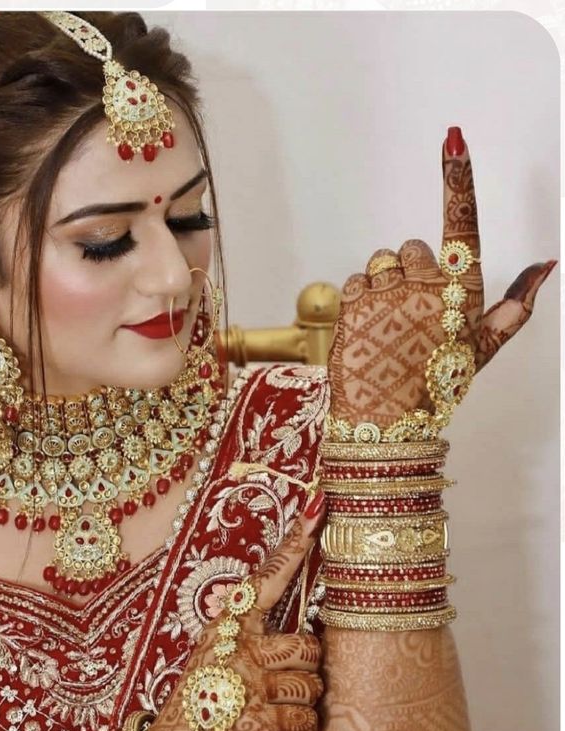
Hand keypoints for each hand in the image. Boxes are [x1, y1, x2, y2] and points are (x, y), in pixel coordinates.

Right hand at [147, 494, 327, 730]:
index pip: (265, 580)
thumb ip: (249, 640)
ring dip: (303, 703)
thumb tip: (302, 634)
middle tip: (286, 683)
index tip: (318, 510)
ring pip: (312, 683)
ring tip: (275, 712)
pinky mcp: (258, 720)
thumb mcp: (212, 658)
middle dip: (307, 668)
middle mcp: (238, 647)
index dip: (294, 546)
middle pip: (308, 643)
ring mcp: (248, 682)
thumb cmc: (198, 704)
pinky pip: (305, 719)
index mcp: (226, 626)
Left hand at [327, 125, 556, 428]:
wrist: (386, 423)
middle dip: (413, 272)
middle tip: (414, 314)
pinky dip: (362, 297)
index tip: (453, 139)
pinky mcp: (354, 304)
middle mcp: (426, 285)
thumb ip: (517, 305)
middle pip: (413, 248)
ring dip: (385, 284)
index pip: (462, 225)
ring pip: (381, 261)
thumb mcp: (484, 349)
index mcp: (463, 292)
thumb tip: (548, 265)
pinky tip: (371, 327)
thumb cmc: (439, 386)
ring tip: (391, 324)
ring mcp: (386, 293)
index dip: (458, 180)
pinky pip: (357, 278)